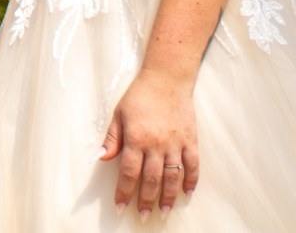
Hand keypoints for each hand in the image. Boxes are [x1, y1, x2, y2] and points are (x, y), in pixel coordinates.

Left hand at [101, 69, 199, 213]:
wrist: (166, 79)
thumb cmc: (139, 96)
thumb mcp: (119, 114)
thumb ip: (112, 138)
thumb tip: (103, 158)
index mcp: (136, 138)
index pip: (129, 172)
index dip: (124, 192)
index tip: (120, 207)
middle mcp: (156, 144)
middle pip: (152, 180)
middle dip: (146, 201)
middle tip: (143, 216)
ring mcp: (175, 144)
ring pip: (172, 177)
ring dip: (168, 197)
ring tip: (163, 212)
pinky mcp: (190, 140)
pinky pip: (193, 165)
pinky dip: (191, 181)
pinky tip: (187, 193)